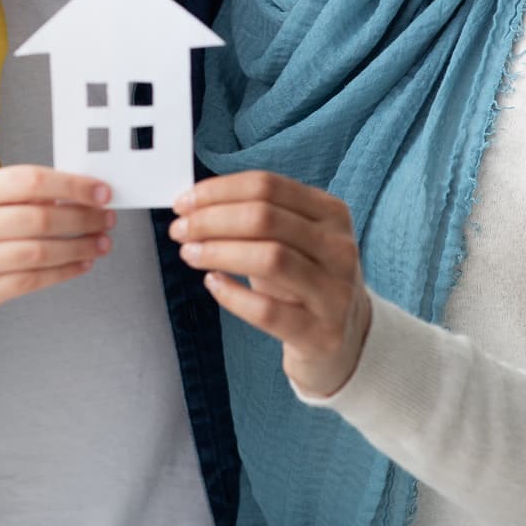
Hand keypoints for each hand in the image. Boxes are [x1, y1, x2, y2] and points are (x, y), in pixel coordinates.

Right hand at [0, 166, 113, 312]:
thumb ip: (29, 191)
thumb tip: (84, 196)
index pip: (31, 182)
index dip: (72, 186)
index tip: (102, 192)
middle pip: (39, 220)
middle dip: (83, 220)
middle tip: (106, 219)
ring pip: (39, 254)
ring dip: (80, 248)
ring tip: (101, 242)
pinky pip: (32, 281)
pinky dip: (64, 272)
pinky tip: (82, 262)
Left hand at [170, 171, 369, 398]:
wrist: (346, 339)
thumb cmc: (303, 280)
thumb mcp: (292, 240)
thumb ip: (254, 216)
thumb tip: (194, 203)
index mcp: (332, 213)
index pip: (267, 186)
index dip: (219, 191)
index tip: (184, 202)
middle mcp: (339, 248)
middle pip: (265, 218)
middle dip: (211, 220)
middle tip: (179, 229)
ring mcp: (335, 292)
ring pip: (270, 258)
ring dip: (218, 252)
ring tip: (189, 254)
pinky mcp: (321, 334)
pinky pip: (268, 311)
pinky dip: (232, 295)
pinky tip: (212, 284)